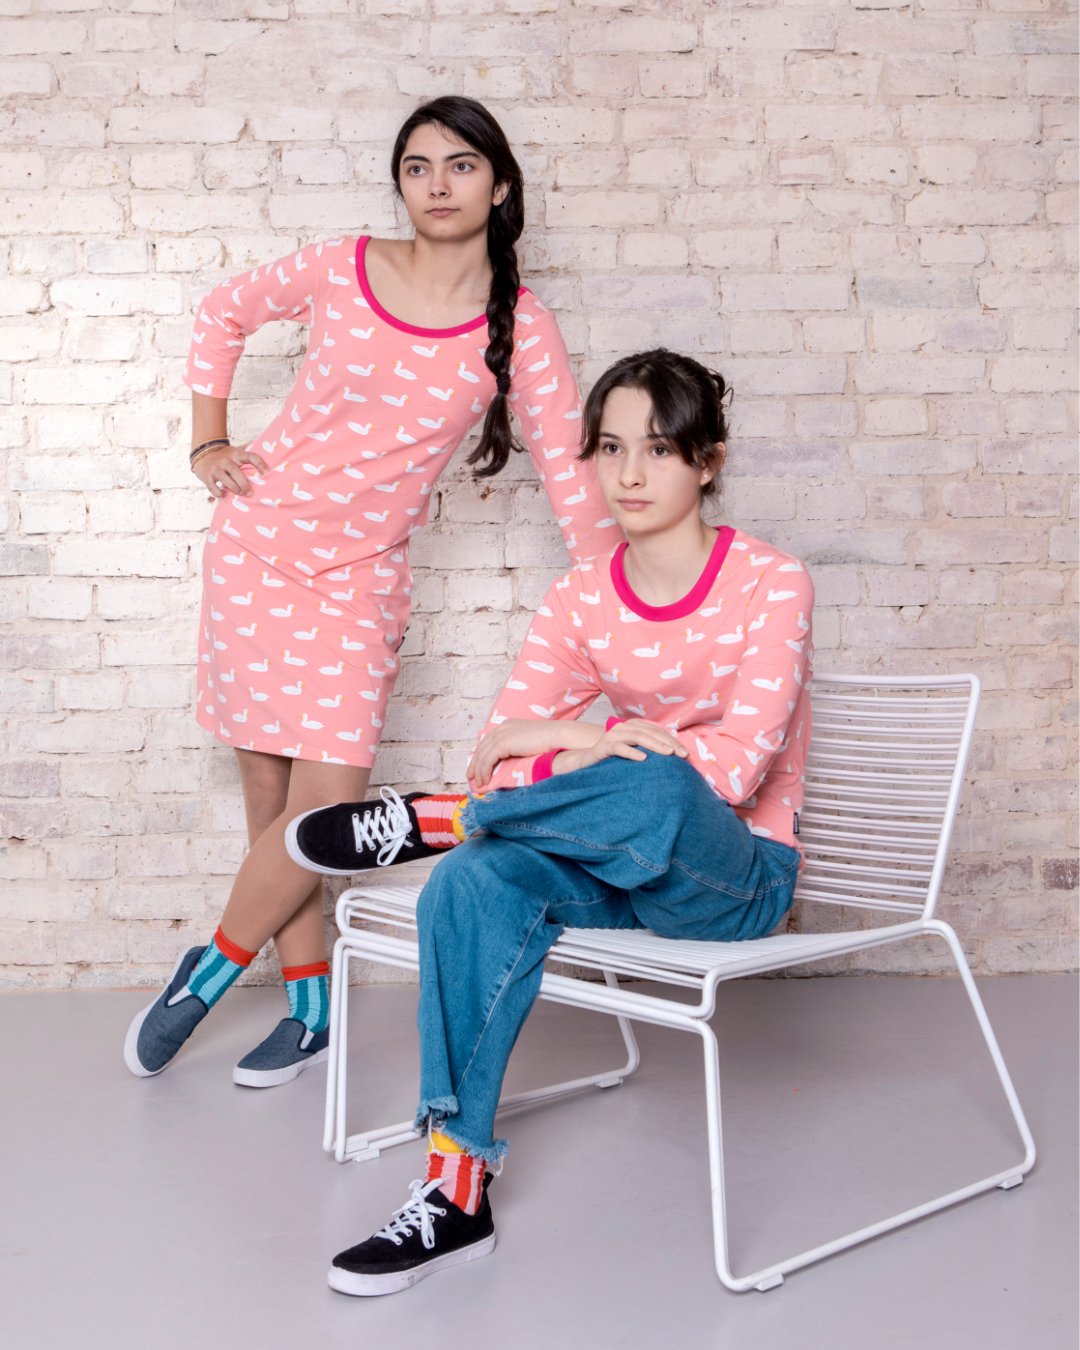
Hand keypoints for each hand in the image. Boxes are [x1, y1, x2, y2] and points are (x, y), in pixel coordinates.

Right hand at [191, 442, 267, 498]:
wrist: (203, 454)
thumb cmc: (226, 456)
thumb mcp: (237, 451)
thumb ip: (250, 451)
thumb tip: (268, 446)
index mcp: (236, 454)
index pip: (250, 456)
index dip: (259, 463)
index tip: (267, 472)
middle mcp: (225, 460)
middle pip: (236, 472)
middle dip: (244, 484)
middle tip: (250, 493)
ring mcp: (215, 468)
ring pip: (225, 480)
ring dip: (234, 489)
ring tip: (239, 493)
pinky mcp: (207, 477)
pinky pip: (213, 487)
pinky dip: (219, 493)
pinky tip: (224, 494)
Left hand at [468, 718, 603, 792]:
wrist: (559, 737)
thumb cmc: (551, 743)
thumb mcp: (529, 745)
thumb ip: (517, 751)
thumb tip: (510, 765)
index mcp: (508, 726)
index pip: (489, 742)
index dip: (481, 756)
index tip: (478, 770)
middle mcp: (502, 727)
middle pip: (482, 748)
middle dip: (475, 765)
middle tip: (471, 779)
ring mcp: (502, 734)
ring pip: (482, 755)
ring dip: (478, 772)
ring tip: (478, 785)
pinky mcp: (503, 743)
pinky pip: (487, 760)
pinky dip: (484, 772)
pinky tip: (484, 782)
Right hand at [552, 719, 687, 775]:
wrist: (587, 762)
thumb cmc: (614, 759)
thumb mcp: (634, 752)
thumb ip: (649, 749)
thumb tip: (674, 755)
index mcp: (633, 726)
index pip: (657, 731)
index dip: (672, 741)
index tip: (685, 754)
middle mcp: (623, 727)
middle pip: (650, 732)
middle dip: (668, 743)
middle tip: (682, 755)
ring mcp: (612, 736)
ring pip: (637, 737)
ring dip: (654, 745)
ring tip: (668, 754)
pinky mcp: (603, 747)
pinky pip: (618, 748)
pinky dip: (632, 752)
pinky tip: (643, 759)